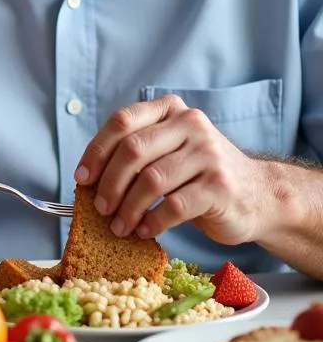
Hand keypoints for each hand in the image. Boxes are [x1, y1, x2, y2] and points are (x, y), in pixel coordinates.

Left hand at [74, 95, 262, 244]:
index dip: (96, 151)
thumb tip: (88, 177)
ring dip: (128, 208)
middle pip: (133, 150)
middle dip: (109, 183)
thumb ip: (137, 153)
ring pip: (152, 180)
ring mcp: (209, 154)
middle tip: (99, 207)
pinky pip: (174, 206)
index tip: (82, 177)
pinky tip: (144, 230)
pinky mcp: (220, 187)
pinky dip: (152, 222)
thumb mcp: (169, 151)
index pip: (122, 122)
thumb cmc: (199, 174)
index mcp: (170, 110)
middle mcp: (191, 124)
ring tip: (118, 226)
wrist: (259, 194)